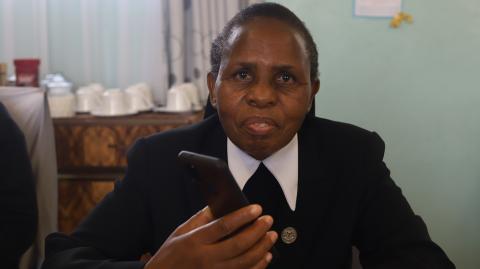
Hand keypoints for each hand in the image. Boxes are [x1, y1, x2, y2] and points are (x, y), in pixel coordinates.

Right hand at [145, 204, 276, 268]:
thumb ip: (200, 219)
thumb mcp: (180, 232)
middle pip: (238, 244)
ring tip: (271, 236)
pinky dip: (258, 266)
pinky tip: (266, 256)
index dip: (242, 217)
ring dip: (262, 248)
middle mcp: (205, 258)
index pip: (223, 226)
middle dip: (257, 231)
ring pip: (244, 262)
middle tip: (269, 220)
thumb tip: (219, 205)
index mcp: (195, 241)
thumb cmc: (170, 255)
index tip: (257, 209)